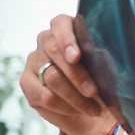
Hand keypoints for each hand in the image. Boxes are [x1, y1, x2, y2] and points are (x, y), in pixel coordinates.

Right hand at [21, 14, 114, 134]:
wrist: (92, 108)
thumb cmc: (102, 81)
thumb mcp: (107, 69)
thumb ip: (99, 60)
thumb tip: (94, 58)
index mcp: (67, 29)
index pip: (61, 24)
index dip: (67, 39)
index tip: (76, 56)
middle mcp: (47, 41)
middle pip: (54, 51)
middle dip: (77, 75)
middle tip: (93, 91)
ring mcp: (34, 61)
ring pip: (51, 77)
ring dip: (75, 96)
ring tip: (93, 108)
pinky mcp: (27, 83)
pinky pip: (43, 96)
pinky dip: (63, 107)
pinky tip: (76, 111)